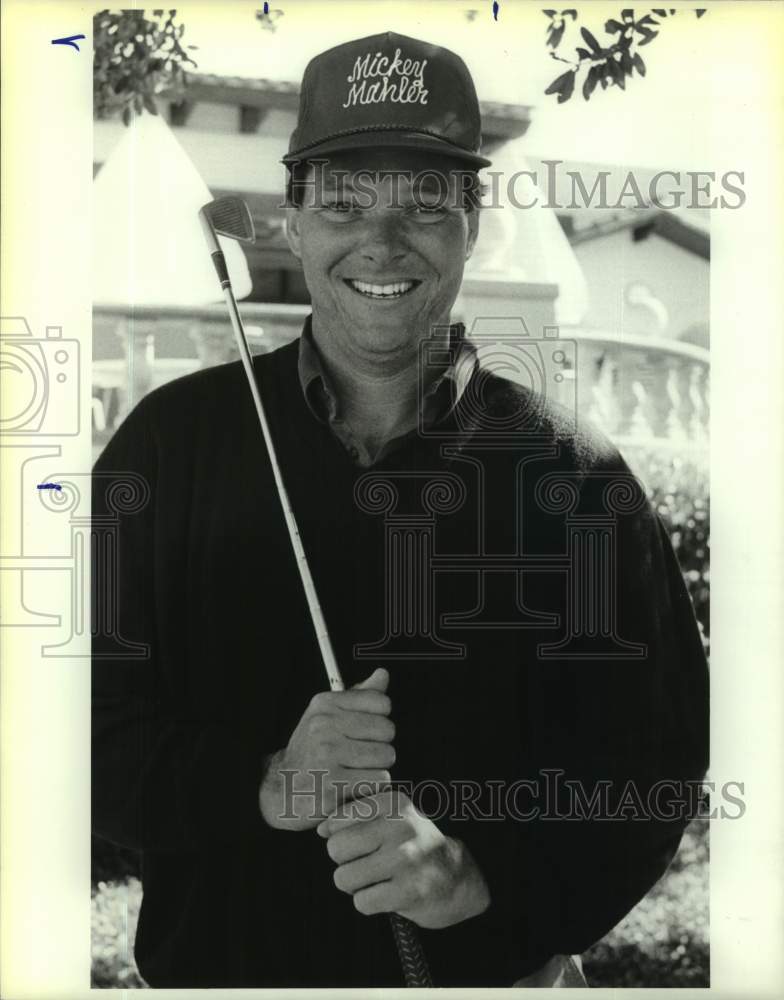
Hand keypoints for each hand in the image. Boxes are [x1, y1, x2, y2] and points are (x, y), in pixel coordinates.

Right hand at [259, 668, 394, 830]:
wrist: (283, 790)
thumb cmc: (312, 751)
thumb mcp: (329, 716)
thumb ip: (359, 696)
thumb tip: (382, 674)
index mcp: (324, 705)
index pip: (381, 702)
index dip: (380, 719)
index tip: (364, 731)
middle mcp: (324, 726)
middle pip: (387, 730)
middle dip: (380, 745)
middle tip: (359, 755)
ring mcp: (326, 756)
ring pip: (385, 756)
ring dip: (377, 768)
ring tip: (355, 771)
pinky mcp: (333, 785)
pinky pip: (379, 782)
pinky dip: (372, 787)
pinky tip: (353, 786)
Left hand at [317, 789, 490, 928]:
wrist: (457, 878)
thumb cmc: (413, 846)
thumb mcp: (391, 819)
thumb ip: (354, 817)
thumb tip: (320, 829)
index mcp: (393, 803)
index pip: (338, 819)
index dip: (340, 838)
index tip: (362, 844)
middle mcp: (400, 826)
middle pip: (335, 849)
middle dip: (345, 863)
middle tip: (367, 865)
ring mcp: (405, 859)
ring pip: (344, 878)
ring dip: (356, 886)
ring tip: (377, 880)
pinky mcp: (409, 891)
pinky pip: (361, 902)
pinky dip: (369, 904)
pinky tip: (388, 895)